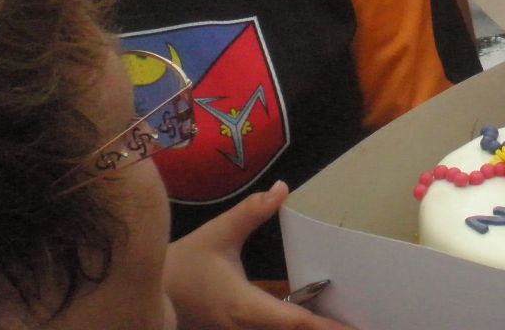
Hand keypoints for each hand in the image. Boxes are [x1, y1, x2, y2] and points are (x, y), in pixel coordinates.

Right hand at [164, 180, 350, 329]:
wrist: (147, 290)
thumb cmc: (183, 264)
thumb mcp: (219, 232)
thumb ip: (252, 211)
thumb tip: (282, 188)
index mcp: (244, 308)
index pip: (292, 321)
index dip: (323, 327)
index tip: (350, 328)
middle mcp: (243, 328)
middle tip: (357, 323)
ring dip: (305, 328)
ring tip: (339, 321)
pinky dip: (289, 325)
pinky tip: (309, 317)